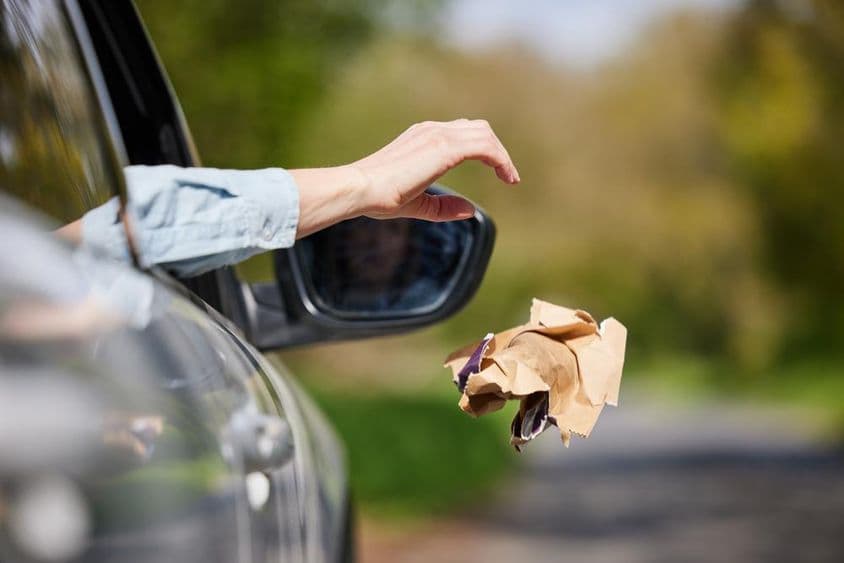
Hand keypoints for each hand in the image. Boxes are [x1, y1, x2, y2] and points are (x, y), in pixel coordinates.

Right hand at [291, 119, 518, 237]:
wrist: (360, 189)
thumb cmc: (379, 197)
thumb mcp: (417, 203)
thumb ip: (444, 207)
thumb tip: (471, 210)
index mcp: (422, 136)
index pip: (462, 133)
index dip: (485, 150)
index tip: (499, 172)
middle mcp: (431, 130)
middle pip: (478, 128)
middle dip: (497, 150)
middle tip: (508, 176)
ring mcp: (437, 135)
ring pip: (484, 134)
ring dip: (501, 155)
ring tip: (510, 177)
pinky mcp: (444, 147)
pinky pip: (484, 146)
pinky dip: (500, 159)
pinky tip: (506, 177)